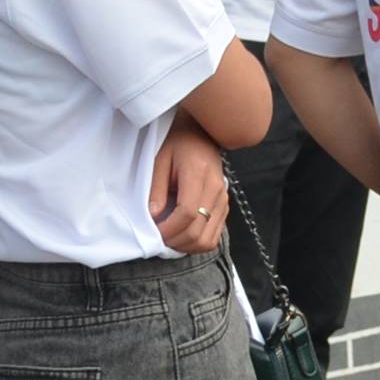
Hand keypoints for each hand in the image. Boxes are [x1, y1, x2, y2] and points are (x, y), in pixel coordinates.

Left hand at [149, 123, 230, 257]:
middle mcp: (216, 189)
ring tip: (169, 238)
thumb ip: (157, 189)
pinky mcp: (225, 206)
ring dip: (186, 246)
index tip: (153, 232)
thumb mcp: (160, 160)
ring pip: (207, 239)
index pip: (188, 213)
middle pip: (198, 231)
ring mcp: (223, 199)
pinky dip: (197, 242)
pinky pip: (214, 235)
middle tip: (158, 239)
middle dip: (174, 242)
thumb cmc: (177, 142)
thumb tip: (154, 217)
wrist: (201, 133)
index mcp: (198, 174)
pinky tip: (182, 235)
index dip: (169, 229)